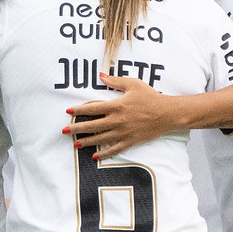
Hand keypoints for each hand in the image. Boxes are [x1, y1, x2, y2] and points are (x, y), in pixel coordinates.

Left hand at [65, 74, 180, 158]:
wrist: (168, 113)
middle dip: (77, 128)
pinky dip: (104, 154)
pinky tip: (95, 156)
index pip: (93, 108)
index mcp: (117, 106)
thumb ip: (115, 81)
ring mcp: (123, 132)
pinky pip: (114, 149)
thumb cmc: (151, 97)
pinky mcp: (130, 141)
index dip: (79, 110)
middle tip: (65, 130)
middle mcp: (118, 120)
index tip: (68, 111)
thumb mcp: (133, 84)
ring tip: (75, 144)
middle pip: (93, 125)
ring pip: (101, 139)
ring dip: (87, 142)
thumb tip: (101, 76)